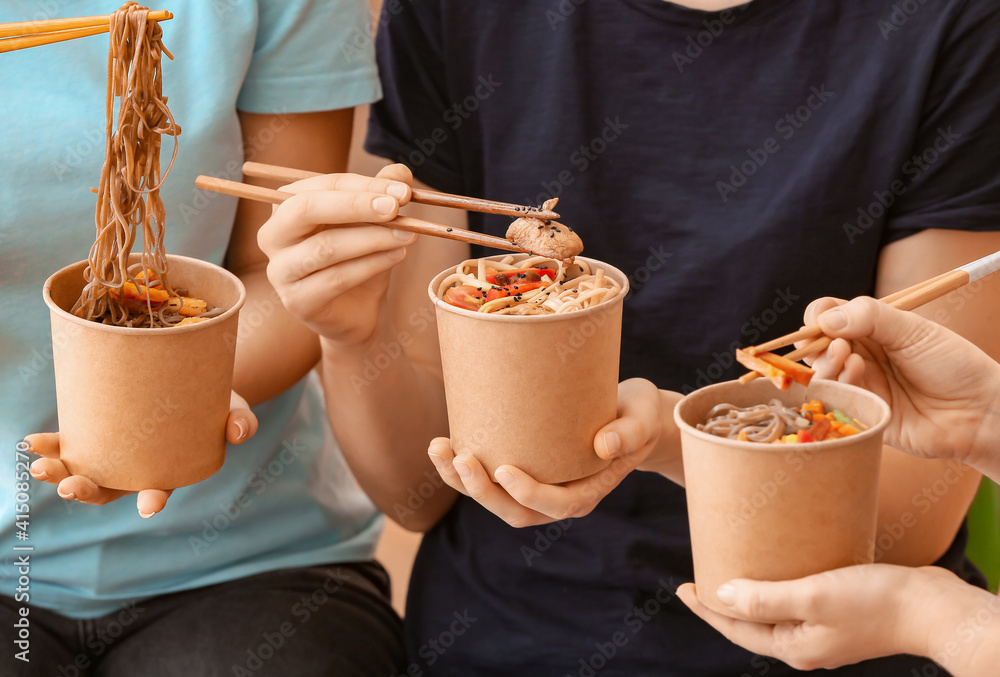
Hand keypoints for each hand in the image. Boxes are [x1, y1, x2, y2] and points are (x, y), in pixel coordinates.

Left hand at [24, 391, 257, 516]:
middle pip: (107, 490)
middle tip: (70, 486)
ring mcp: (114, 454)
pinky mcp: (99, 432)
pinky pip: (71, 445)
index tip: (150, 504)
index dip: (155, 499)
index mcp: (170, 471)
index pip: (160, 491)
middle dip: (85, 490)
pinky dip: (51, 447)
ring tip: (38, 463)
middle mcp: (136, 470)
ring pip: (82, 472)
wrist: (194, 384)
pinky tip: (32, 443)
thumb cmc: (218, 406)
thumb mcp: (236, 411)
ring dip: (58, 473)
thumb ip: (242, 423)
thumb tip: (240, 431)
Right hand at [256, 164, 415, 345]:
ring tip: (408, 235)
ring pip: (326, 247)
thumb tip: (400, 174)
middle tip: (395, 208)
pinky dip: (371, 265)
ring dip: (372, 238)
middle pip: (306, 209)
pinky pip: (335, 278)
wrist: (357, 311)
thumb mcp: (374, 222)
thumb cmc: (359, 258)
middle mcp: (273, 235)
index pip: (323, 185)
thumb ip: (384, 194)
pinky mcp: (297, 301)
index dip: (364, 186)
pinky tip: (397, 255)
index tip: (403, 192)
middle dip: (355, 205)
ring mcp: (280, 270)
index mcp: (286, 205)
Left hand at [427, 378, 663, 527]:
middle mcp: (558, 497)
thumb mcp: (642, 419)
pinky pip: (488, 480)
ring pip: (494, 500)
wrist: (630, 417)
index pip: (557, 504)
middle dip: (482, 491)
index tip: (504, 470)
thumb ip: (629, 433)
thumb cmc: (637, 416)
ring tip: (437, 448)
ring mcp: (537, 488)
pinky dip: (462, 469)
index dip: (529, 494)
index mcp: (588, 491)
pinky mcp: (522, 471)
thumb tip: (604, 445)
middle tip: (459, 458)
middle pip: (515, 511)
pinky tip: (444, 446)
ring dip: (461, 482)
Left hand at [676, 564, 975, 670]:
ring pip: (775, 609)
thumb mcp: (811, 597)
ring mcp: (825, 629)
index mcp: (793, 646)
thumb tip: (721, 595)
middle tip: (703, 572)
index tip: (681, 587)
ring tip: (734, 565)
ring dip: (753, 590)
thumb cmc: (874, 603)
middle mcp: (805, 643)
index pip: (736, 629)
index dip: (706, 609)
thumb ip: (764, 598)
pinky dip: (782, 581)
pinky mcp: (842, 612)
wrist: (933, 607)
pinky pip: (799, 598)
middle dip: (725, 600)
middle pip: (752, 621)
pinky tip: (780, 561)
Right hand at [801, 296, 999, 465]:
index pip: (828, 316)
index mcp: (872, 330)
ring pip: (819, 374)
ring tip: (851, 363)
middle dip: (817, 344)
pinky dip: (839, 387)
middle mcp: (860, 356)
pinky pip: (833, 401)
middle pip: (814, 346)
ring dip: (827, 365)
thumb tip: (827, 318)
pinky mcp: (860, 414)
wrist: (978, 411)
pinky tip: (858, 381)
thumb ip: (870, 317)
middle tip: (839, 347)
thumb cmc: (954, 365)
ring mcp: (859, 385)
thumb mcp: (914, 330)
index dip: (818, 317)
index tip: (824, 322)